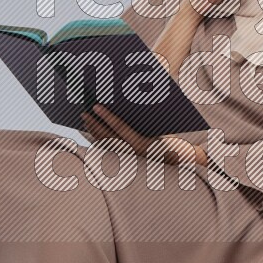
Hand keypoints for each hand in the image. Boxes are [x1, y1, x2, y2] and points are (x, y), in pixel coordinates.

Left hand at [79, 104, 204, 164]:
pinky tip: (90, 129)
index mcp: (143, 145)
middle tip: (83, 112)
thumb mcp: (172, 133)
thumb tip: (145, 100)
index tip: (95, 106)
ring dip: (93, 131)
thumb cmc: (176, 144)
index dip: (107, 117)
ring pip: (104, 144)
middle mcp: (132, 154)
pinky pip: (106, 148)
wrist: (178, 163)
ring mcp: (126, 159)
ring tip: (84, 118)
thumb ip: (158, 117)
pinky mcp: (123, 160)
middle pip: (107, 137)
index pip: (121, 129)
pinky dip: (96, 138)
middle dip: (94, 124)